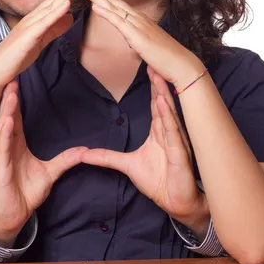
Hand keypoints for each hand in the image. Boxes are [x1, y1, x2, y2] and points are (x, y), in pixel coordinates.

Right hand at [0, 0, 83, 87]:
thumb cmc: (16, 56)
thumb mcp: (40, 40)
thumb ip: (55, 29)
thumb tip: (70, 18)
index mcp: (37, 19)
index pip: (56, 0)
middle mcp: (33, 18)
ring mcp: (30, 25)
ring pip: (51, 6)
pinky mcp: (28, 36)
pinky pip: (44, 22)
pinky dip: (56, 12)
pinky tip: (66, 3)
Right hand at [0, 81, 86, 245]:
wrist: (15, 215)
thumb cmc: (26, 192)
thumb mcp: (51, 173)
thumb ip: (66, 160)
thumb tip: (85, 150)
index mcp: (16, 144)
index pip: (16, 118)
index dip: (17, 101)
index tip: (18, 82)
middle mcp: (6, 147)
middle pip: (8, 118)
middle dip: (9, 99)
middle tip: (11, 78)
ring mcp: (1, 158)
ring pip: (3, 130)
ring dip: (5, 111)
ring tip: (9, 94)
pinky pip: (1, 150)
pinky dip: (3, 135)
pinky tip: (6, 122)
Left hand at [80, 0, 202, 87]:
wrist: (182, 66)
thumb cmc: (166, 58)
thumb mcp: (147, 46)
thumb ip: (138, 41)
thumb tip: (133, 42)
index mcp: (138, 20)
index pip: (116, 3)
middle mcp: (137, 19)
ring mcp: (138, 26)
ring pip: (113, 7)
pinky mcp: (138, 37)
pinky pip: (119, 23)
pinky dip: (106, 13)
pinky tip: (95, 6)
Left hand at [80, 67, 208, 230]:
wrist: (176, 203)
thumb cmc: (158, 181)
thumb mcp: (127, 165)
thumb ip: (106, 157)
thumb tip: (83, 154)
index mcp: (159, 132)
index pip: (156, 104)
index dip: (153, 86)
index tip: (148, 66)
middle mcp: (169, 133)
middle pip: (163, 102)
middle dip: (158, 82)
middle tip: (154, 59)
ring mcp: (176, 142)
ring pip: (169, 113)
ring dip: (164, 93)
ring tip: (158, 75)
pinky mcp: (180, 154)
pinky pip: (173, 133)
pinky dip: (168, 117)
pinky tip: (164, 103)